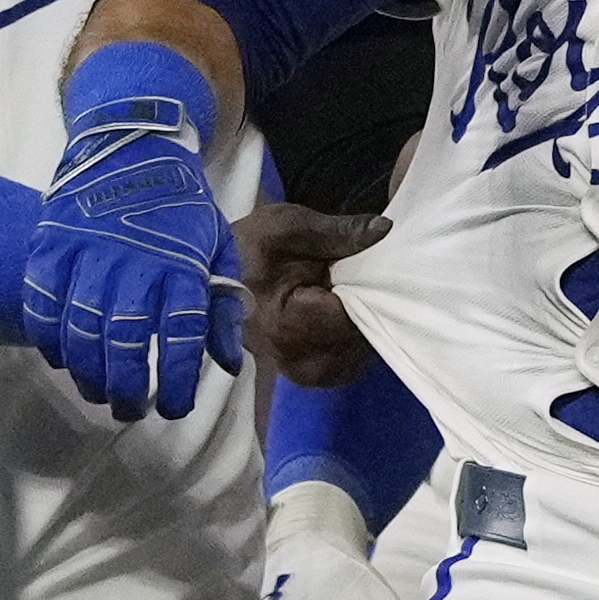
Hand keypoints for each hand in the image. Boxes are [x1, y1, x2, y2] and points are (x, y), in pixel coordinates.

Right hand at [21, 95, 242, 420]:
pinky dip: (49, 339)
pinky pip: (42, 304)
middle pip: (124, 341)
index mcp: (180, 266)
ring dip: (88, 372)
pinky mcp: (51, 246)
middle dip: (127, 387)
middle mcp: (133, 265)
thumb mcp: (217, 245)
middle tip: (131, 409)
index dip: (176, 379)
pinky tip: (62, 359)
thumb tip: (227, 362)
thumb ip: (221, 304)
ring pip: (80, 330)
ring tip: (100, 392)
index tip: (174, 407)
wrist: (132, 144)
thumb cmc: (180, 203)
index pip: (180, 335)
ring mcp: (86, 255)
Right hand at [237, 202, 390, 386]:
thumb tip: (384, 230)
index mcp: (288, 328)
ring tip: (353, 288)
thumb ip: (337, 231)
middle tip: (365, 273)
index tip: (379, 265)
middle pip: (364, 339)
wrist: (214, 275)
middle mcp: (299, 363)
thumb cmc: (249, 249)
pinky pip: (353, 357)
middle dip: (373, 305)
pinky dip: (356, 331)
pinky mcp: (315, 372)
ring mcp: (308, 372)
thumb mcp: (287, 227)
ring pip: (363, 351)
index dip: (374, 289)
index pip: (356, 317)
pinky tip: (347, 306)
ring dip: (366, 319)